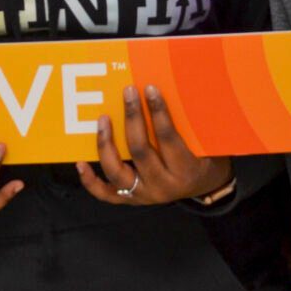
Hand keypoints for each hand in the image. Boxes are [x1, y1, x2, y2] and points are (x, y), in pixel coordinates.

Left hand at [76, 83, 231, 207]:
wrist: (206, 188)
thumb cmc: (207, 159)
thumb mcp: (209, 144)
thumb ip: (190, 125)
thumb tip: (170, 91)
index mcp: (185, 171)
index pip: (168, 138)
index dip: (158, 112)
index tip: (150, 89)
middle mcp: (162, 186)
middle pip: (140, 151)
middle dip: (132, 118)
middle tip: (128, 93)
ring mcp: (143, 195)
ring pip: (117, 172)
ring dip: (107, 144)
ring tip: (103, 119)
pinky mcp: (130, 200)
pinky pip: (106, 194)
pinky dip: (90, 180)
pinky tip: (80, 163)